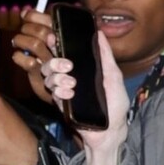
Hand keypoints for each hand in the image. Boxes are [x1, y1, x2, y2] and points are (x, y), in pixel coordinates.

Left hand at [11, 9, 56, 106]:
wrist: (64, 93)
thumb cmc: (57, 65)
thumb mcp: (52, 43)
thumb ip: (41, 26)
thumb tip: (25, 12)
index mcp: (65, 37)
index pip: (50, 19)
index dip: (34, 15)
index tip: (25, 15)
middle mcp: (60, 49)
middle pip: (42, 31)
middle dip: (27, 29)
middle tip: (22, 32)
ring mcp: (52, 63)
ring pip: (35, 45)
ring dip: (21, 41)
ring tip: (16, 42)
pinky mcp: (42, 77)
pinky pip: (28, 62)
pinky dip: (18, 57)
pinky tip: (18, 57)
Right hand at [41, 33, 129, 164]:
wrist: (110, 131)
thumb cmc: (115, 104)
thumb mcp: (113, 76)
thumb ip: (105, 56)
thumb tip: (100, 34)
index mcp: (81, 69)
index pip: (63, 53)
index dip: (55, 44)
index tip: (53, 37)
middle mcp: (70, 79)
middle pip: (49, 64)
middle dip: (54, 61)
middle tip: (68, 65)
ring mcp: (64, 93)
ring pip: (48, 78)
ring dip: (57, 77)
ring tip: (72, 84)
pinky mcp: (62, 106)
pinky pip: (53, 94)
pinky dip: (59, 92)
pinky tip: (70, 94)